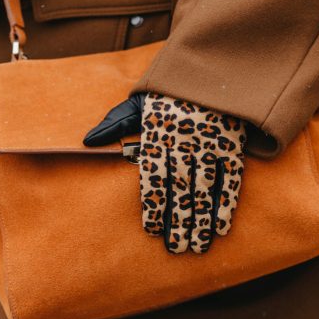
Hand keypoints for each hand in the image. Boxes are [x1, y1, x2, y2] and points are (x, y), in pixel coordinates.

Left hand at [85, 93, 246, 253]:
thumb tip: (87, 141)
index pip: (154, 176)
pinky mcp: (231, 144)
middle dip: (178, 221)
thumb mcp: (139, 102)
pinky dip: (226, 203)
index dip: (154, 205)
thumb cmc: (170, 92)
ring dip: (201, 220)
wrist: (212, 68)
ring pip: (204, 188)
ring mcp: (209, 144)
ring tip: (196, 247)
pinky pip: (230, 178)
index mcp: (158, 134)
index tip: (152, 230)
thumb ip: (115, 123)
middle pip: (179, 188)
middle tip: (175, 249)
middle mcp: (183, 142)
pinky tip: (220, 227)